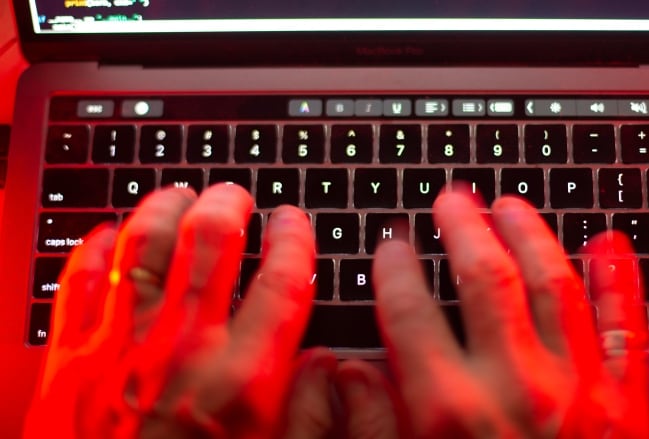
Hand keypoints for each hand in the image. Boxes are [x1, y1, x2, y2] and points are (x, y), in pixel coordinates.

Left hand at [23, 184, 388, 438]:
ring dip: (166, 207)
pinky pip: (82, 278)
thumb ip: (308, 415)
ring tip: (180, 195)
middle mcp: (183, 347)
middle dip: (229, 203)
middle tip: (236, 195)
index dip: (294, 239)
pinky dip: (98, 247)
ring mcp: (122, 343)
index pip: (282, 280)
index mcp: (241, 380)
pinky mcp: (72, 356)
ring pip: (146, 242)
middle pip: (211, 241)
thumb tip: (326, 366)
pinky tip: (113, 237)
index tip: (294, 221)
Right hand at [370, 190, 648, 437]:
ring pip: (555, 286)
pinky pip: (624, 330)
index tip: (393, 246)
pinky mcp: (625, 407)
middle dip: (465, 228)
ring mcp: (577, 392)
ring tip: (511, 206)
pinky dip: (619, 282)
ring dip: (530, 236)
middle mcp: (516, 390)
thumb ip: (374, 426)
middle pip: (487, 279)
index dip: (396, 269)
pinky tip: (607, 247)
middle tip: (453, 200)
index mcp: (450, 413)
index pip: (412, 314)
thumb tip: (348, 373)